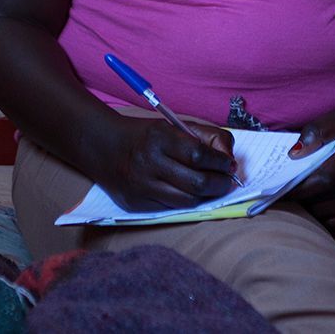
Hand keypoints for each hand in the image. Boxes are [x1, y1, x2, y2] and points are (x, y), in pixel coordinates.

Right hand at [95, 116, 237, 211]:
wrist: (103, 146)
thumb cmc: (146, 136)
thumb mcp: (173, 126)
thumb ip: (206, 137)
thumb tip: (230, 159)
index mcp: (159, 137)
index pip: (200, 155)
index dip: (221, 162)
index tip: (228, 164)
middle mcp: (149, 162)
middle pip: (197, 183)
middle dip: (220, 184)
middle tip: (226, 180)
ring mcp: (141, 186)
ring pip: (187, 201)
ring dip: (205, 196)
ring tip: (209, 187)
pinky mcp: (136, 204)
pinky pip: (171, 209)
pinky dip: (184, 202)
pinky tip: (186, 193)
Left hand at [285, 105, 334, 230]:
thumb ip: (321, 129)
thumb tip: (295, 151)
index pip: (322, 179)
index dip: (297, 187)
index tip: (274, 187)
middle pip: (323, 200)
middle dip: (297, 199)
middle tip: (274, 195)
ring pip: (330, 214)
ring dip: (309, 209)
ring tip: (290, 201)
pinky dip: (325, 219)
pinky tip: (313, 208)